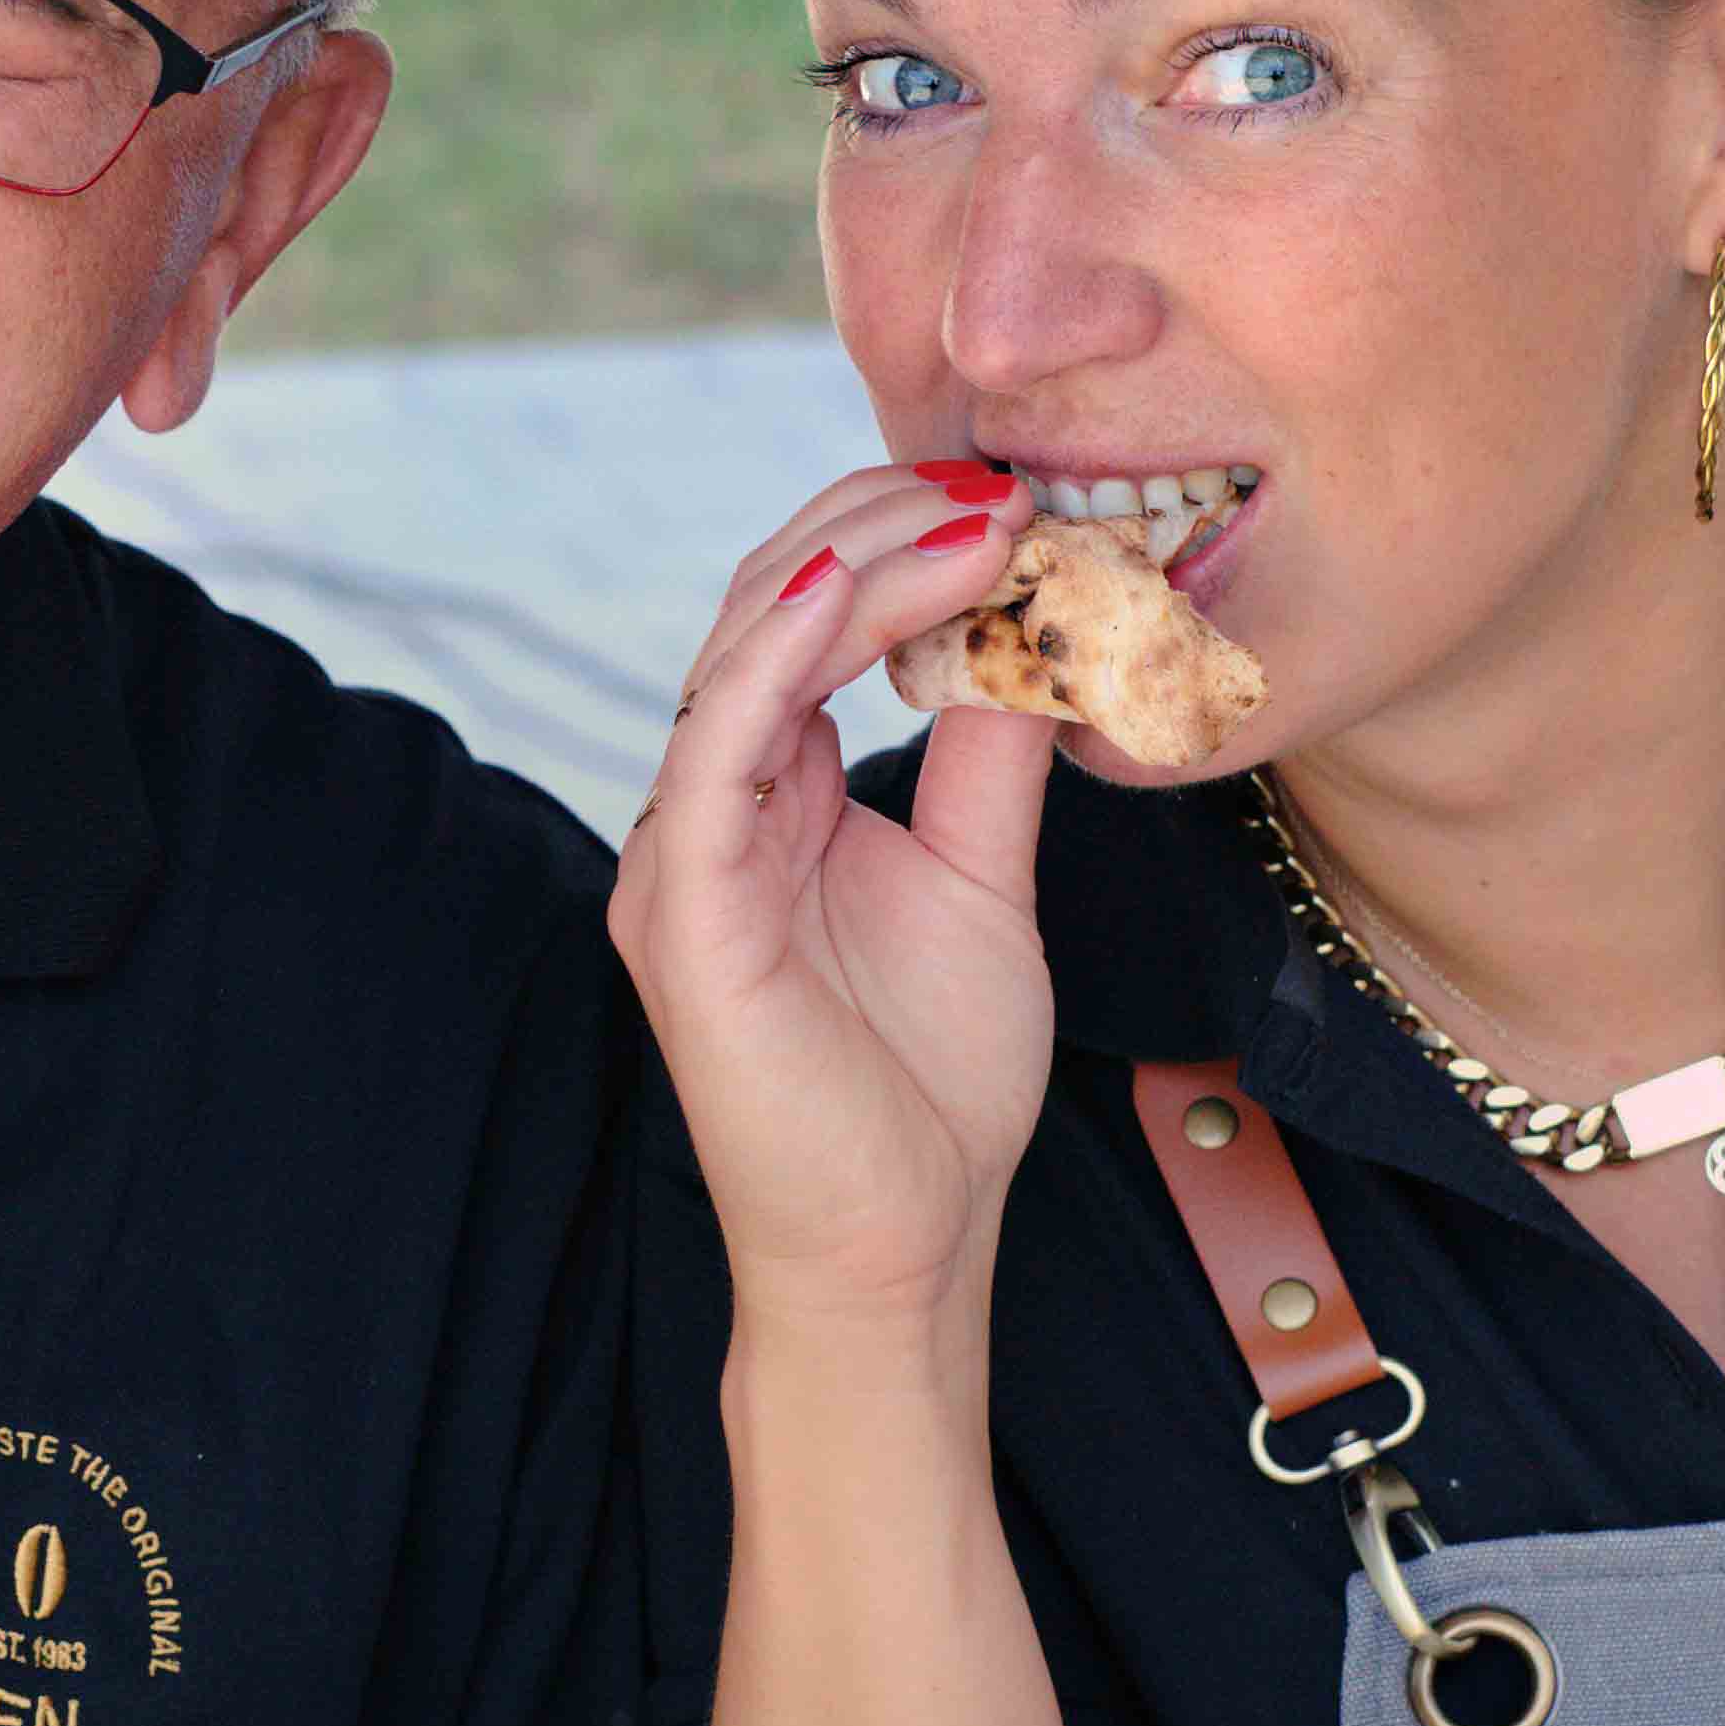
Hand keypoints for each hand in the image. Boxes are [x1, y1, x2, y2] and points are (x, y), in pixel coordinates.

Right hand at [607, 468, 1064, 1332]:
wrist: (898, 1249)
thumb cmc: (928, 1088)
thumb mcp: (983, 881)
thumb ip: (991, 758)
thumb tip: (1042, 624)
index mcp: (764, 794)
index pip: (807, 620)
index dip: (897, 542)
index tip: (1012, 494)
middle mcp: (706, 805)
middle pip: (766, 607)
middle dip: (878, 523)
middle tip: (998, 477)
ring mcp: (682, 850)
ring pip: (743, 649)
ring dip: (857, 565)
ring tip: (969, 515)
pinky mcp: (682, 904)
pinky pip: (720, 739)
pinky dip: (790, 652)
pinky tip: (875, 593)